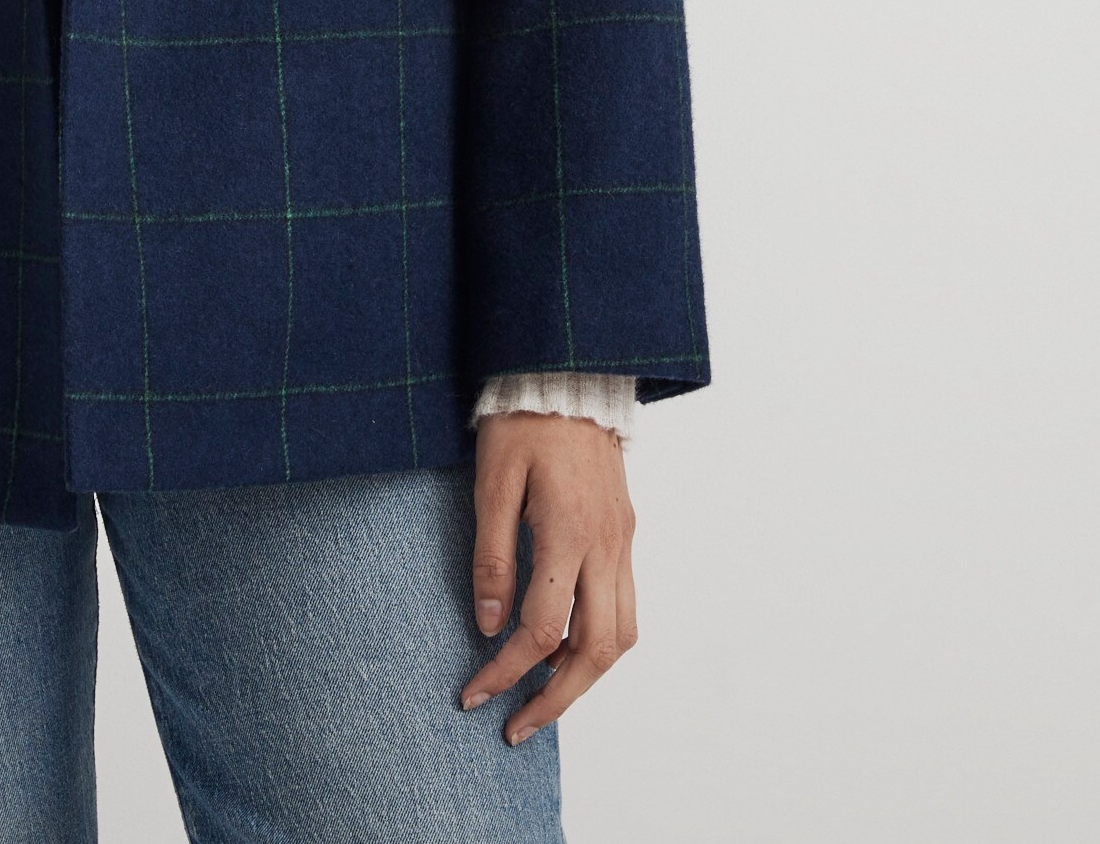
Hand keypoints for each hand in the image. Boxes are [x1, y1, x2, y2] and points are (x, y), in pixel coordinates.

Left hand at [460, 410, 636, 744]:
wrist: (569, 374)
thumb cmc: (523, 421)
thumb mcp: (491, 482)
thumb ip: (492, 556)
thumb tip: (490, 625)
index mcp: (568, 533)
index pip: (541, 630)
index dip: (505, 671)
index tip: (474, 693)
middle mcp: (606, 546)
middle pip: (595, 651)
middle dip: (556, 699)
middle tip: (516, 725)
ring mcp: (622, 541)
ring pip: (621, 636)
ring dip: (585, 676)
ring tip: (543, 696)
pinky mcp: (626, 534)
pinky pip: (625, 606)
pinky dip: (600, 640)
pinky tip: (568, 646)